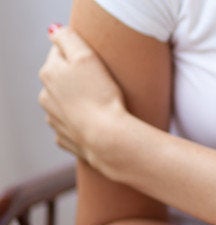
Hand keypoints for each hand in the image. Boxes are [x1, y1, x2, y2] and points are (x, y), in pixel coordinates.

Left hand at [38, 25, 126, 161]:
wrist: (108, 138)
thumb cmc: (101, 96)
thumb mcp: (86, 57)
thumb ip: (68, 39)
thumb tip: (55, 32)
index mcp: (49, 73)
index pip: (61, 52)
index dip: (81, 55)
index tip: (97, 65)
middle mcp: (45, 96)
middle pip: (62, 78)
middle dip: (78, 79)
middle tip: (102, 84)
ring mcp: (54, 119)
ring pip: (66, 102)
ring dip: (79, 101)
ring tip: (101, 104)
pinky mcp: (65, 137)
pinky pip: (72, 124)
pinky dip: (82, 122)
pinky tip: (96, 122)